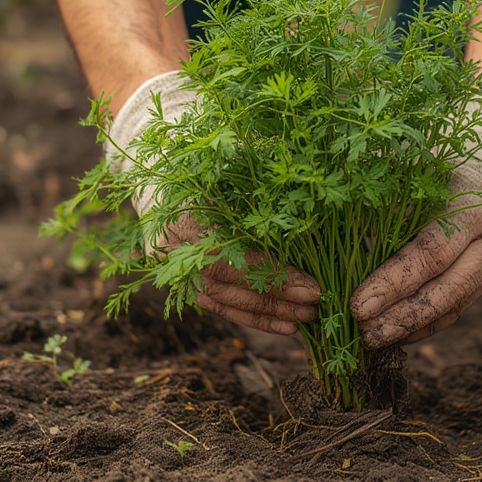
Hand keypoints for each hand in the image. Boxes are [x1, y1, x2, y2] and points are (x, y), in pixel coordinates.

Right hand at [107, 72, 319, 334]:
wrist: (163, 177)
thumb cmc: (208, 161)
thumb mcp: (231, 155)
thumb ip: (262, 161)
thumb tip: (307, 169)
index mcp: (184, 217)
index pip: (232, 258)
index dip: (272, 275)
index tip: (312, 284)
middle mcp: (175, 251)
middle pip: (230, 285)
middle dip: (277, 297)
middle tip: (317, 302)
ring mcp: (178, 272)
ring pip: (228, 303)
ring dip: (271, 314)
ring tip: (309, 318)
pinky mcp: (190, 286)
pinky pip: (225, 309)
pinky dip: (256, 319)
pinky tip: (287, 326)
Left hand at [350, 107, 481, 347]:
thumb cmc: (441, 161)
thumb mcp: (416, 166)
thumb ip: (383, 192)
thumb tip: (329, 213)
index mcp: (472, 206)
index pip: (430, 254)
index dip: (393, 282)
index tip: (357, 305)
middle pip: (447, 291)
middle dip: (402, 317)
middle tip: (363, 335)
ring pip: (453, 306)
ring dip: (411, 327)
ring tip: (371, 340)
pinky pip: (457, 308)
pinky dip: (425, 323)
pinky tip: (396, 333)